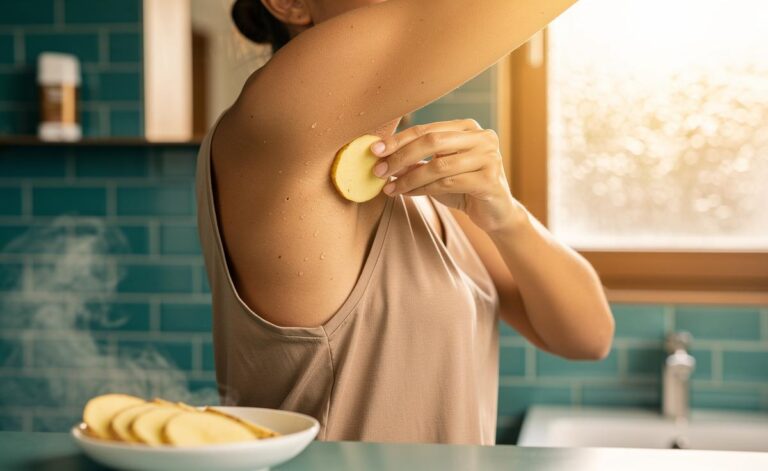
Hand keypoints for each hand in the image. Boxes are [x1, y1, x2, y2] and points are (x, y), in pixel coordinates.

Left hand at [370, 119, 517, 233]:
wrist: (495, 213)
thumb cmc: (463, 188)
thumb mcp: (437, 171)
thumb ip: (415, 162)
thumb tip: (382, 158)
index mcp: (467, 128)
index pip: (427, 129)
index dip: (399, 139)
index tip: (375, 151)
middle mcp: (482, 137)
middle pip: (432, 141)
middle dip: (401, 156)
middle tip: (379, 171)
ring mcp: (489, 157)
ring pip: (438, 165)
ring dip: (409, 178)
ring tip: (390, 189)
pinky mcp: (490, 180)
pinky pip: (448, 184)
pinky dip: (423, 190)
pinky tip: (408, 194)